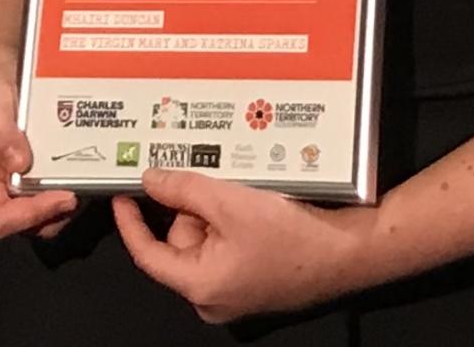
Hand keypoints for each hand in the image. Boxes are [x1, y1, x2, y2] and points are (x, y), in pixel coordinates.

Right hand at [0, 71, 77, 238]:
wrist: (4, 80)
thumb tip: (19, 162)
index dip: (29, 216)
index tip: (62, 196)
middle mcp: (2, 190)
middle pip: (27, 225)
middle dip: (55, 213)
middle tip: (81, 191)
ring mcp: (23, 187)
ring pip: (47, 216)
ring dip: (69, 205)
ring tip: (89, 180)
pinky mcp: (43, 177)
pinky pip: (59, 195)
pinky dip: (76, 188)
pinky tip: (90, 169)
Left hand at [112, 169, 370, 323]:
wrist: (351, 251)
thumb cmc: (294, 234)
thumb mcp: (229, 202)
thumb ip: (183, 190)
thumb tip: (151, 180)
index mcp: (199, 287)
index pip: (147, 255)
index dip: (131, 222)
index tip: (122, 194)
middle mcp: (213, 298)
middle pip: (182, 243)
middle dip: (191, 208)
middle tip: (205, 175)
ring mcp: (236, 292)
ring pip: (208, 242)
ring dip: (216, 211)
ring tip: (240, 188)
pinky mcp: (256, 282)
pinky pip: (230, 247)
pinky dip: (234, 221)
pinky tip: (254, 201)